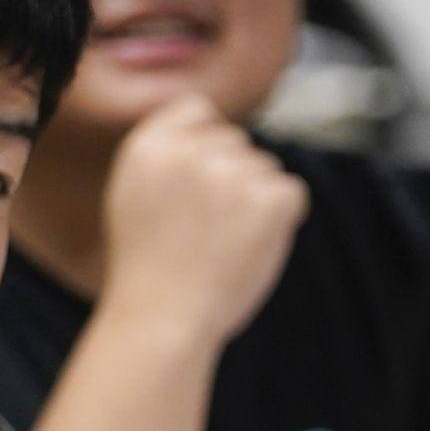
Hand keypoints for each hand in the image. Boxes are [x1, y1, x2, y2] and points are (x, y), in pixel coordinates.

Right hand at [96, 95, 308, 348]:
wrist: (163, 318)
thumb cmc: (150, 270)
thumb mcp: (137, 197)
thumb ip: (173, 158)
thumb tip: (223, 137)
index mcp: (150, 144)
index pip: (198, 111)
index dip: (206, 145)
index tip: (200, 184)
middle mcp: (190, 149)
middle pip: (236, 143)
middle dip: (232, 179)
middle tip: (205, 231)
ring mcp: (230, 171)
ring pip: (265, 169)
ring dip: (255, 202)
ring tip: (221, 245)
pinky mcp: (268, 196)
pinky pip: (292, 193)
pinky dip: (281, 221)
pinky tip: (249, 247)